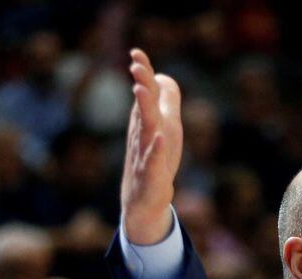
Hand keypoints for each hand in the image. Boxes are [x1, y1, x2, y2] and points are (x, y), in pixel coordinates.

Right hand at [121, 48, 181, 243]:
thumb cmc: (153, 162)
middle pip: (143, 107)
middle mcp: (142, 136)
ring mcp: (145, 155)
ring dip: (143, 111)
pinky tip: (160, 138)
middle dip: (141, 85)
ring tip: (141, 90)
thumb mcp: (163, 131)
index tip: (137, 53)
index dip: (142, 75)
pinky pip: (154, 161)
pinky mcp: (151, 176)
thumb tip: (164, 78)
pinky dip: (157, 150)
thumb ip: (165, 104)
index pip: (145, 95)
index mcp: (146, 124)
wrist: (141, 202)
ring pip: (144, 131)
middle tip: (136, 65)